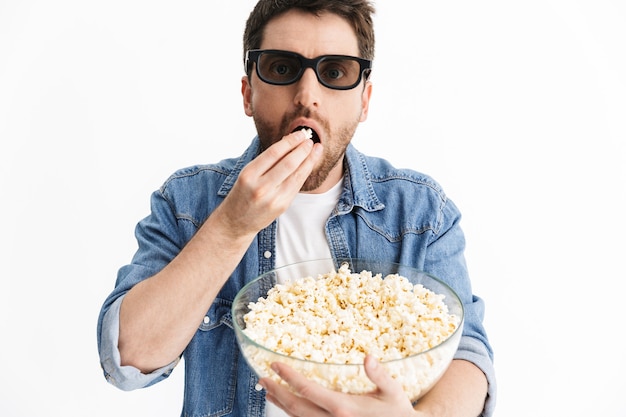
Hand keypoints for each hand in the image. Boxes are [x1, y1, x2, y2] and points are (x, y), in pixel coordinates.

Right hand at [216, 130, 321, 236]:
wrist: (236, 221)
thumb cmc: (242, 193)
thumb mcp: (247, 174)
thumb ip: (266, 160)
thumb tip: (289, 142)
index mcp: (249, 174)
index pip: (274, 153)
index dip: (290, 142)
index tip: (299, 134)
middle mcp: (261, 187)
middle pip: (288, 163)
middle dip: (302, 150)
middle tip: (311, 140)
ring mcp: (273, 198)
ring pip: (296, 175)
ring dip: (309, 160)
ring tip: (316, 150)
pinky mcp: (282, 206)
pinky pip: (297, 185)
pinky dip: (305, 172)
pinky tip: (309, 164)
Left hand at [259, 355, 420, 416]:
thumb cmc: (398, 411)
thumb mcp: (393, 391)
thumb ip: (379, 374)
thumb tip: (368, 357)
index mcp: (344, 408)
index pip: (308, 390)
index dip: (289, 377)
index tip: (275, 365)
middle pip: (296, 407)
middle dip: (277, 391)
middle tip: (262, 378)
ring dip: (282, 403)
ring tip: (269, 390)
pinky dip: (294, 413)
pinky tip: (288, 405)